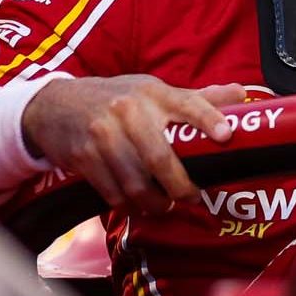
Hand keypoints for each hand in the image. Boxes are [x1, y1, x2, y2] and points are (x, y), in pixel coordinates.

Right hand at [22, 75, 245, 212]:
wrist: (54, 105)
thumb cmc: (115, 98)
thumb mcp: (152, 90)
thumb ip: (196, 97)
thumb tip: (241, 94)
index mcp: (152, 93)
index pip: (187, 103)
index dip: (209, 118)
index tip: (226, 135)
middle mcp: (127, 111)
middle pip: (160, 156)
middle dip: (180, 185)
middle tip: (193, 197)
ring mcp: (102, 134)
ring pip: (136, 182)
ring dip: (155, 202)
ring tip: (165, 204)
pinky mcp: (84, 157)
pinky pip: (113, 192)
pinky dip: (129, 204)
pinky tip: (137, 204)